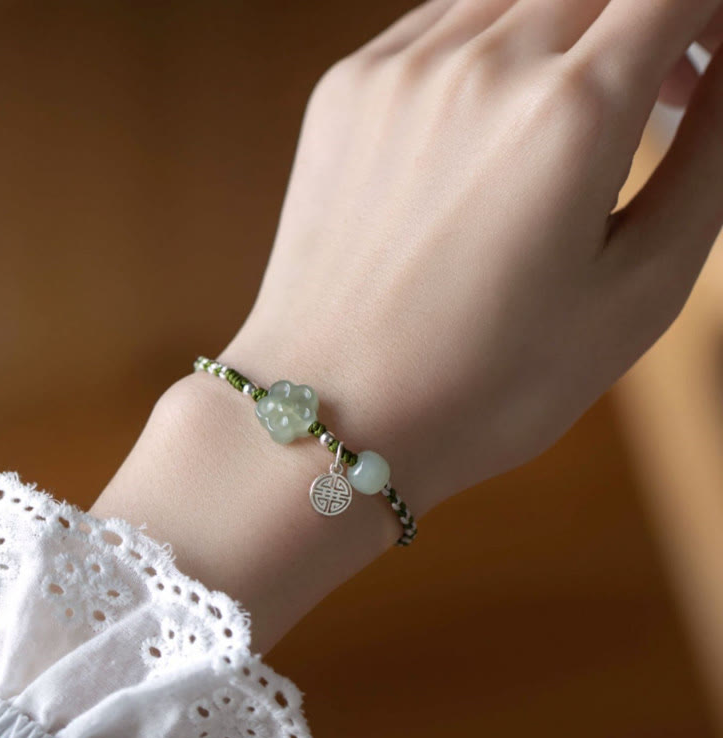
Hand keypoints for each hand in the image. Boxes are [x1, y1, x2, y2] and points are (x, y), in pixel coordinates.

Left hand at [220, 0, 722, 517]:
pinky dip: (494, 45)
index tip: (710, 72)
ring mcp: (398, 71)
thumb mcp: (636, 293)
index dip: (711, 21)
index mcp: (568, 115)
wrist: (336, 413)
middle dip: (656, 19)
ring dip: (574, 25)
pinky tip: (499, 120)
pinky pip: (440, 22)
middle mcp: (478, 66)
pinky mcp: (344, 92)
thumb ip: (710, 160)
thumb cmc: (488, 384)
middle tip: (668, 99)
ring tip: (581, 116)